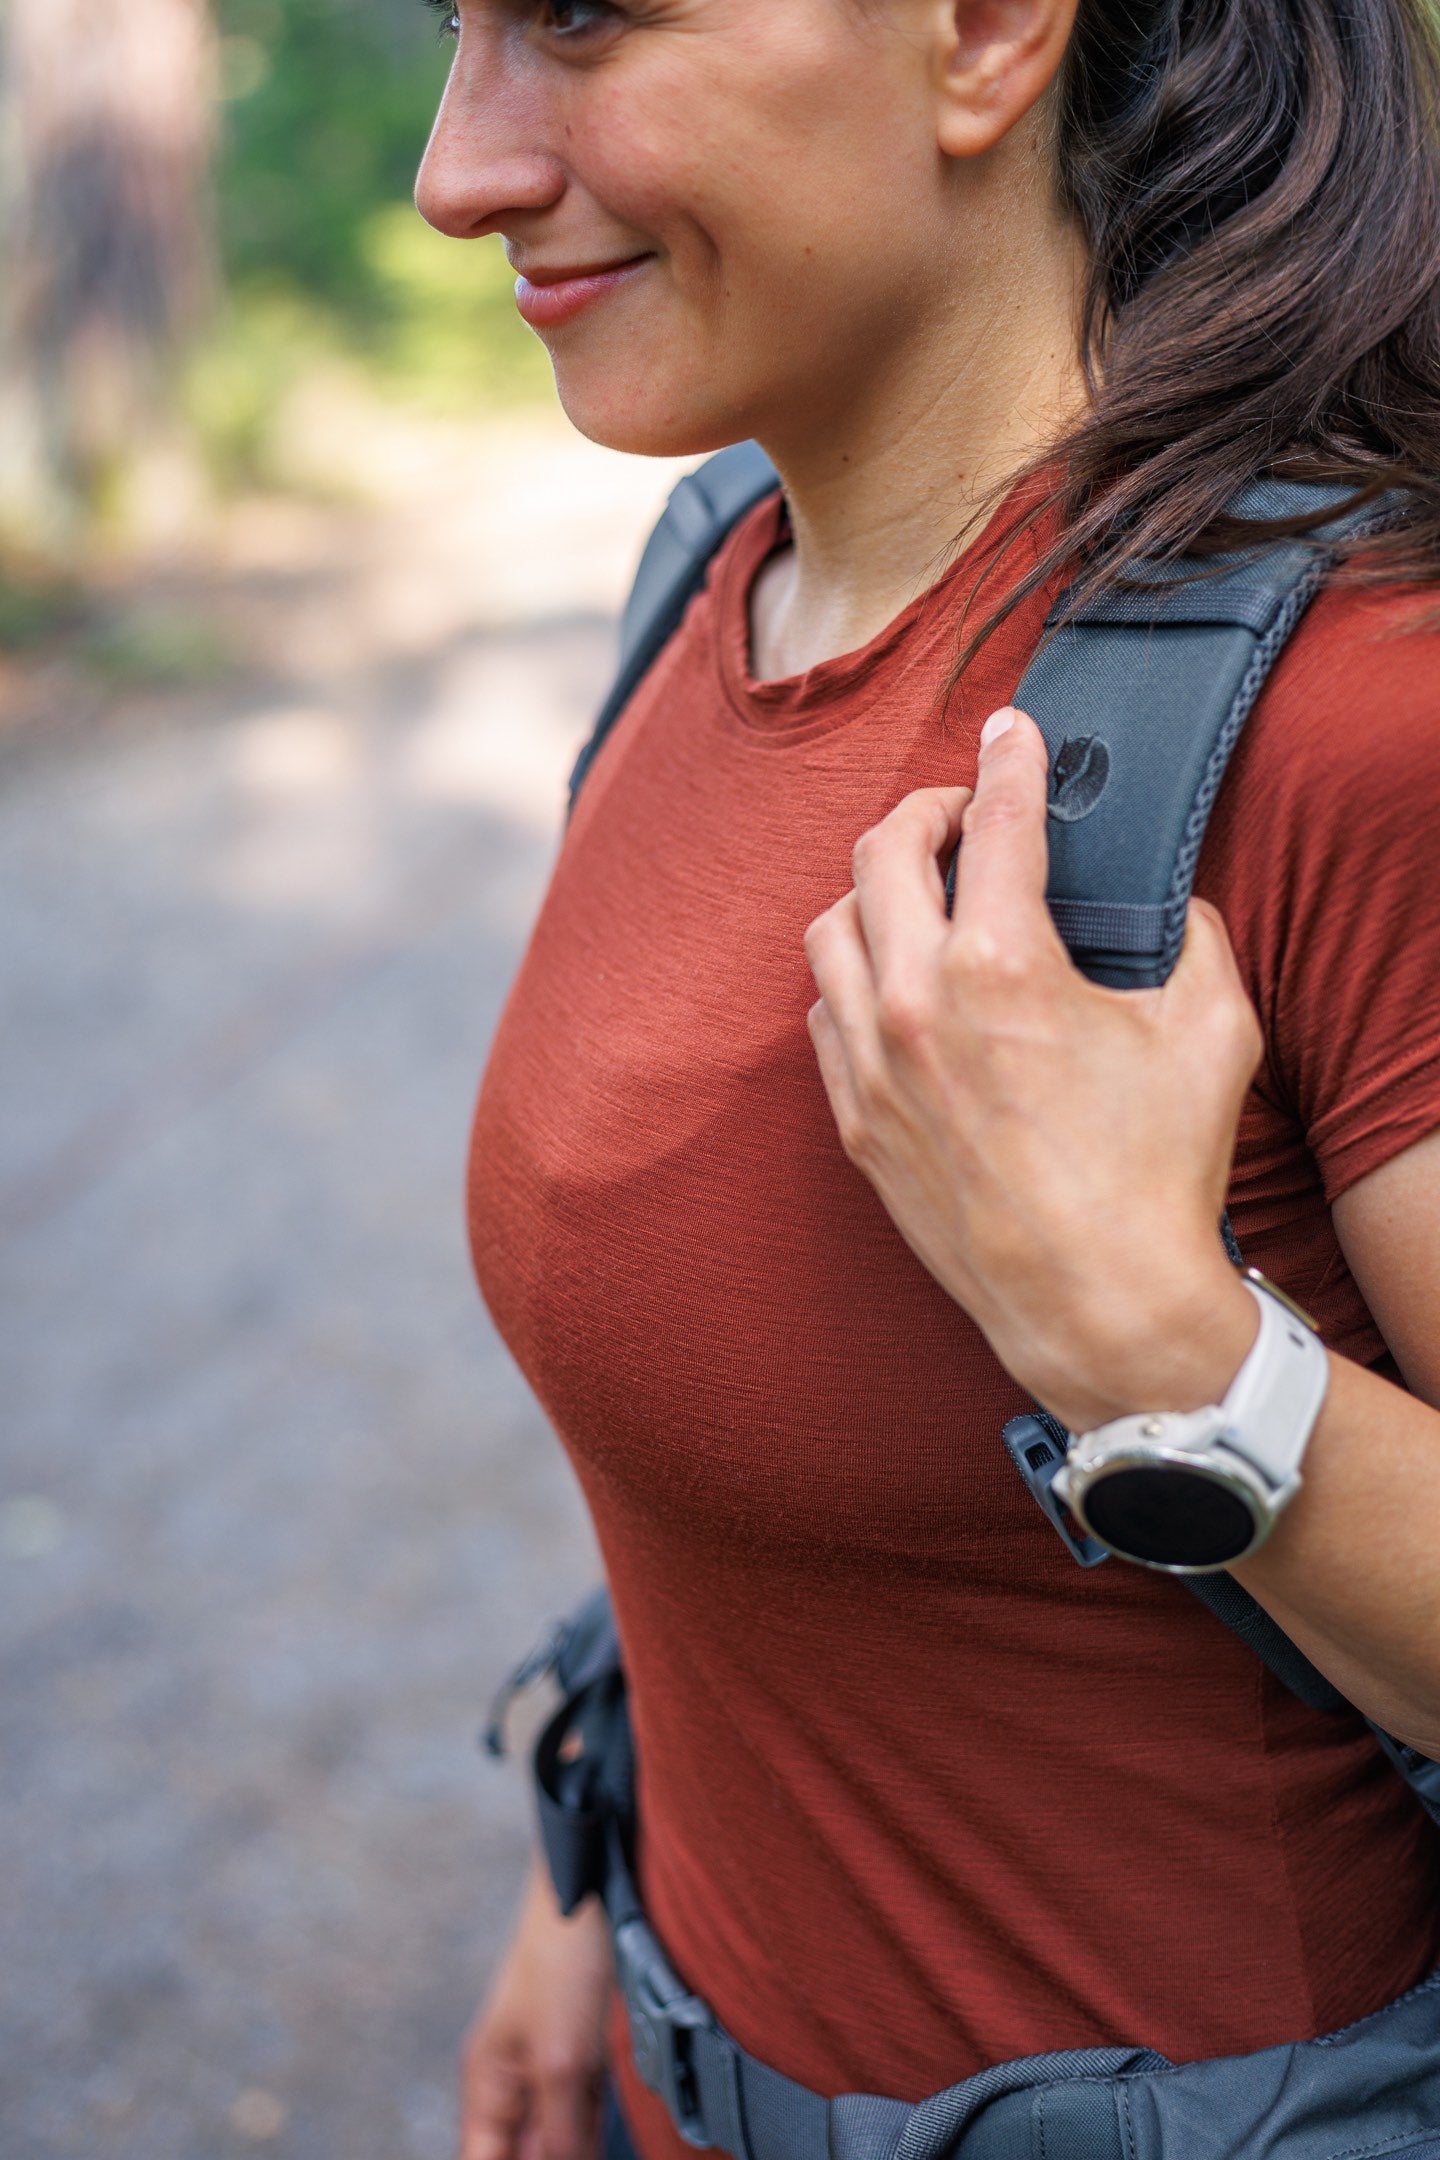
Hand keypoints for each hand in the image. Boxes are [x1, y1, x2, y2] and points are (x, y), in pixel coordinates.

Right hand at [460, 1858, 612, 2159]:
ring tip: (596, 2144)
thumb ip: (560, 2133)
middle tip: (584, 2152)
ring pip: (558, 2137)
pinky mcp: (582, 2053)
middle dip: (550, 2158)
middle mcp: (512, 2081)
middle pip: (523, 2153)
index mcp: (488, 2085)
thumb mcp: (561, 2061)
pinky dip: (596, 2127)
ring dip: (578, 2147)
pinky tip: (610, 2132)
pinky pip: (585, 2111)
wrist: (596, 1890)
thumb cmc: (561, 1960)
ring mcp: (548, 2066)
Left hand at [803, 705, 1261, 1432]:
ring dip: (871, 890)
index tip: (1013, 732)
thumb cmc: (1157, 1174)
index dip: (1010, 760)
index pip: (993, 821)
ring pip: (829, 930)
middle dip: (924, 809)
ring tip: (915, 890)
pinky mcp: (856, 1122)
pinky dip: (852, 977)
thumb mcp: (1213, 1030)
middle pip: (881, 852)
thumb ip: (1192, 936)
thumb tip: (1166, 904)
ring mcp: (872, 1066)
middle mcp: (916, 1003)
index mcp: (1002, 964)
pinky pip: (823, 1014)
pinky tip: (891, 980)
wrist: (1098, 1305)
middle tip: (960, 810)